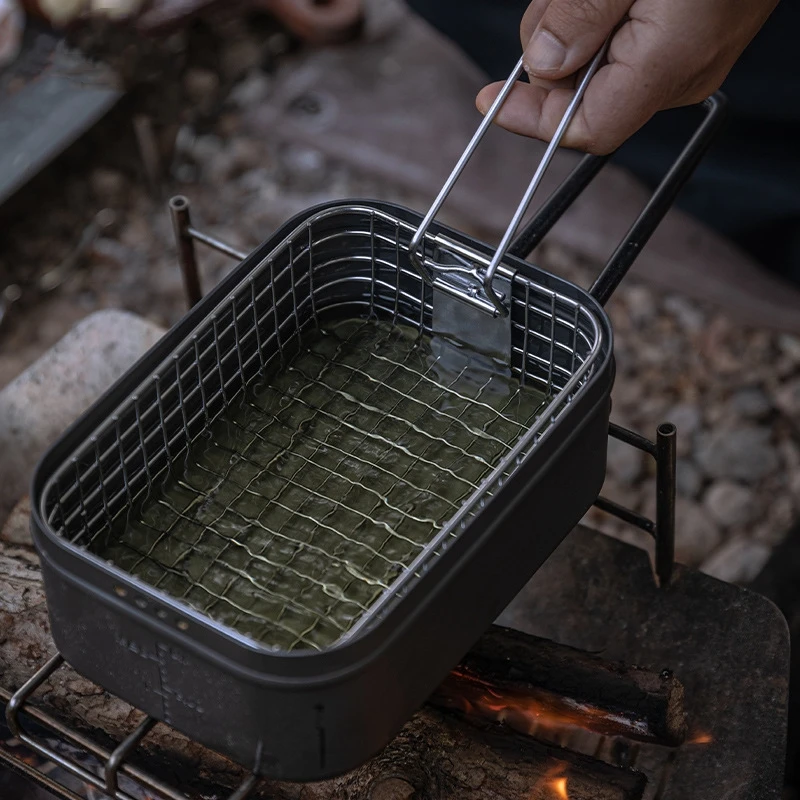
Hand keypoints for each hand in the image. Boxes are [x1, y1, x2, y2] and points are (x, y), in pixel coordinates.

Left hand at [476, 0, 778, 153]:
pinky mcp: (684, 35)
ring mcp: (685, 55)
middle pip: (583, 93)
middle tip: (558, 4)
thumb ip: (582, 16)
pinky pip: (621, 41)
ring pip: (596, 64)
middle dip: (551, 55)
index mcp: (667, 65)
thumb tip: (541, 65)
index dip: (534, 121)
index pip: (588, 127)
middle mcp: (678, 73)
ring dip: (573, 25)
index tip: (490, 102)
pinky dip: (597, 16)